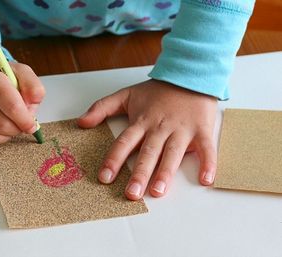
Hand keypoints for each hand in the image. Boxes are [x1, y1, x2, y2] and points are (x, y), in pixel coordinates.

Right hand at [0, 59, 44, 144]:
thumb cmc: (0, 76)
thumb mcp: (20, 72)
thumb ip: (33, 85)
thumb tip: (34, 102)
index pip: (11, 106)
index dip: (25, 120)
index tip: (32, 125)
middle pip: (3, 124)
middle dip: (18, 128)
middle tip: (23, 123)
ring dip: (10, 133)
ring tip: (13, 122)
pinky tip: (1, 127)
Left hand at [78, 79, 217, 199]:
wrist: (189, 75)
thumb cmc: (158, 91)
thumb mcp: (126, 94)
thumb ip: (102, 107)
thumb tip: (80, 122)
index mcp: (141, 122)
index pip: (124, 143)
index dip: (113, 160)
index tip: (105, 177)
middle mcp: (160, 128)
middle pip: (147, 153)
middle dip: (138, 174)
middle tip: (131, 194)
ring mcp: (182, 130)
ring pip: (172, 153)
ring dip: (166, 173)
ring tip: (158, 191)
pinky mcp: (202, 130)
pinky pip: (207, 149)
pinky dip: (208, 163)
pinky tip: (206, 180)